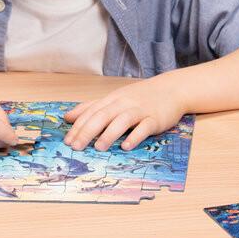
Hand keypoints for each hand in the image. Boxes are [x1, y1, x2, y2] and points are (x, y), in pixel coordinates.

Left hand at [63, 78, 184, 150]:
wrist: (171, 89)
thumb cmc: (140, 97)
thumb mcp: (114, 99)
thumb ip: (92, 107)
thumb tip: (67, 117)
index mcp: (112, 99)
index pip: (91, 112)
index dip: (79, 126)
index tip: (67, 141)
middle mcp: (124, 103)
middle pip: (103, 116)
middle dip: (88, 131)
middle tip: (76, 147)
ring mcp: (140, 110)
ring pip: (122, 120)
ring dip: (109, 134)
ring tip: (98, 148)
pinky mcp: (155, 119)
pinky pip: (144, 127)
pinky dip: (135, 137)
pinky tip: (126, 146)